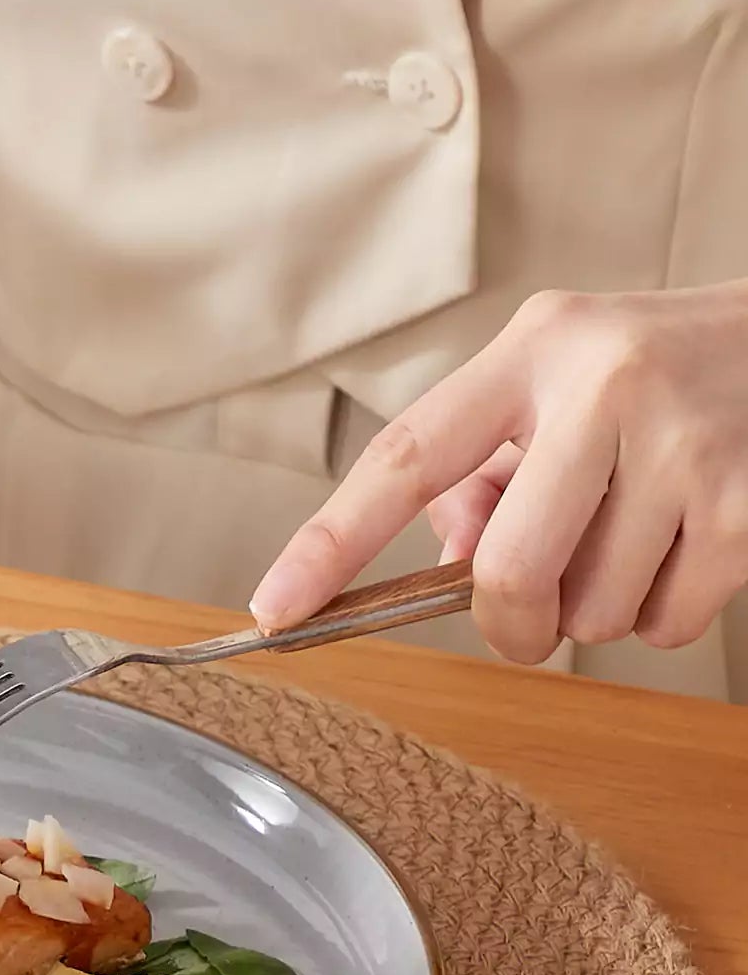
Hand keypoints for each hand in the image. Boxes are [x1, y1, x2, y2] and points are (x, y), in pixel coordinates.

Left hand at [251, 284, 747, 663]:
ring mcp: (685, 441)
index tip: (274, 609)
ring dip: (597, 612)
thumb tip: (452, 570)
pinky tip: (688, 545)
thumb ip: (487, 476)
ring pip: (588, 613)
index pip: (406, 458)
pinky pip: (664, 624)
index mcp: (535, 351)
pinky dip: (663, 615)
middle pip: (505, 572)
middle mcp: (606, 384)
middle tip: (529, 616)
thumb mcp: (562, 392)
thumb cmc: (662, 381)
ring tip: (639, 536)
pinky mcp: (747, 503)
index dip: (330, 543)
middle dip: (509, 623)